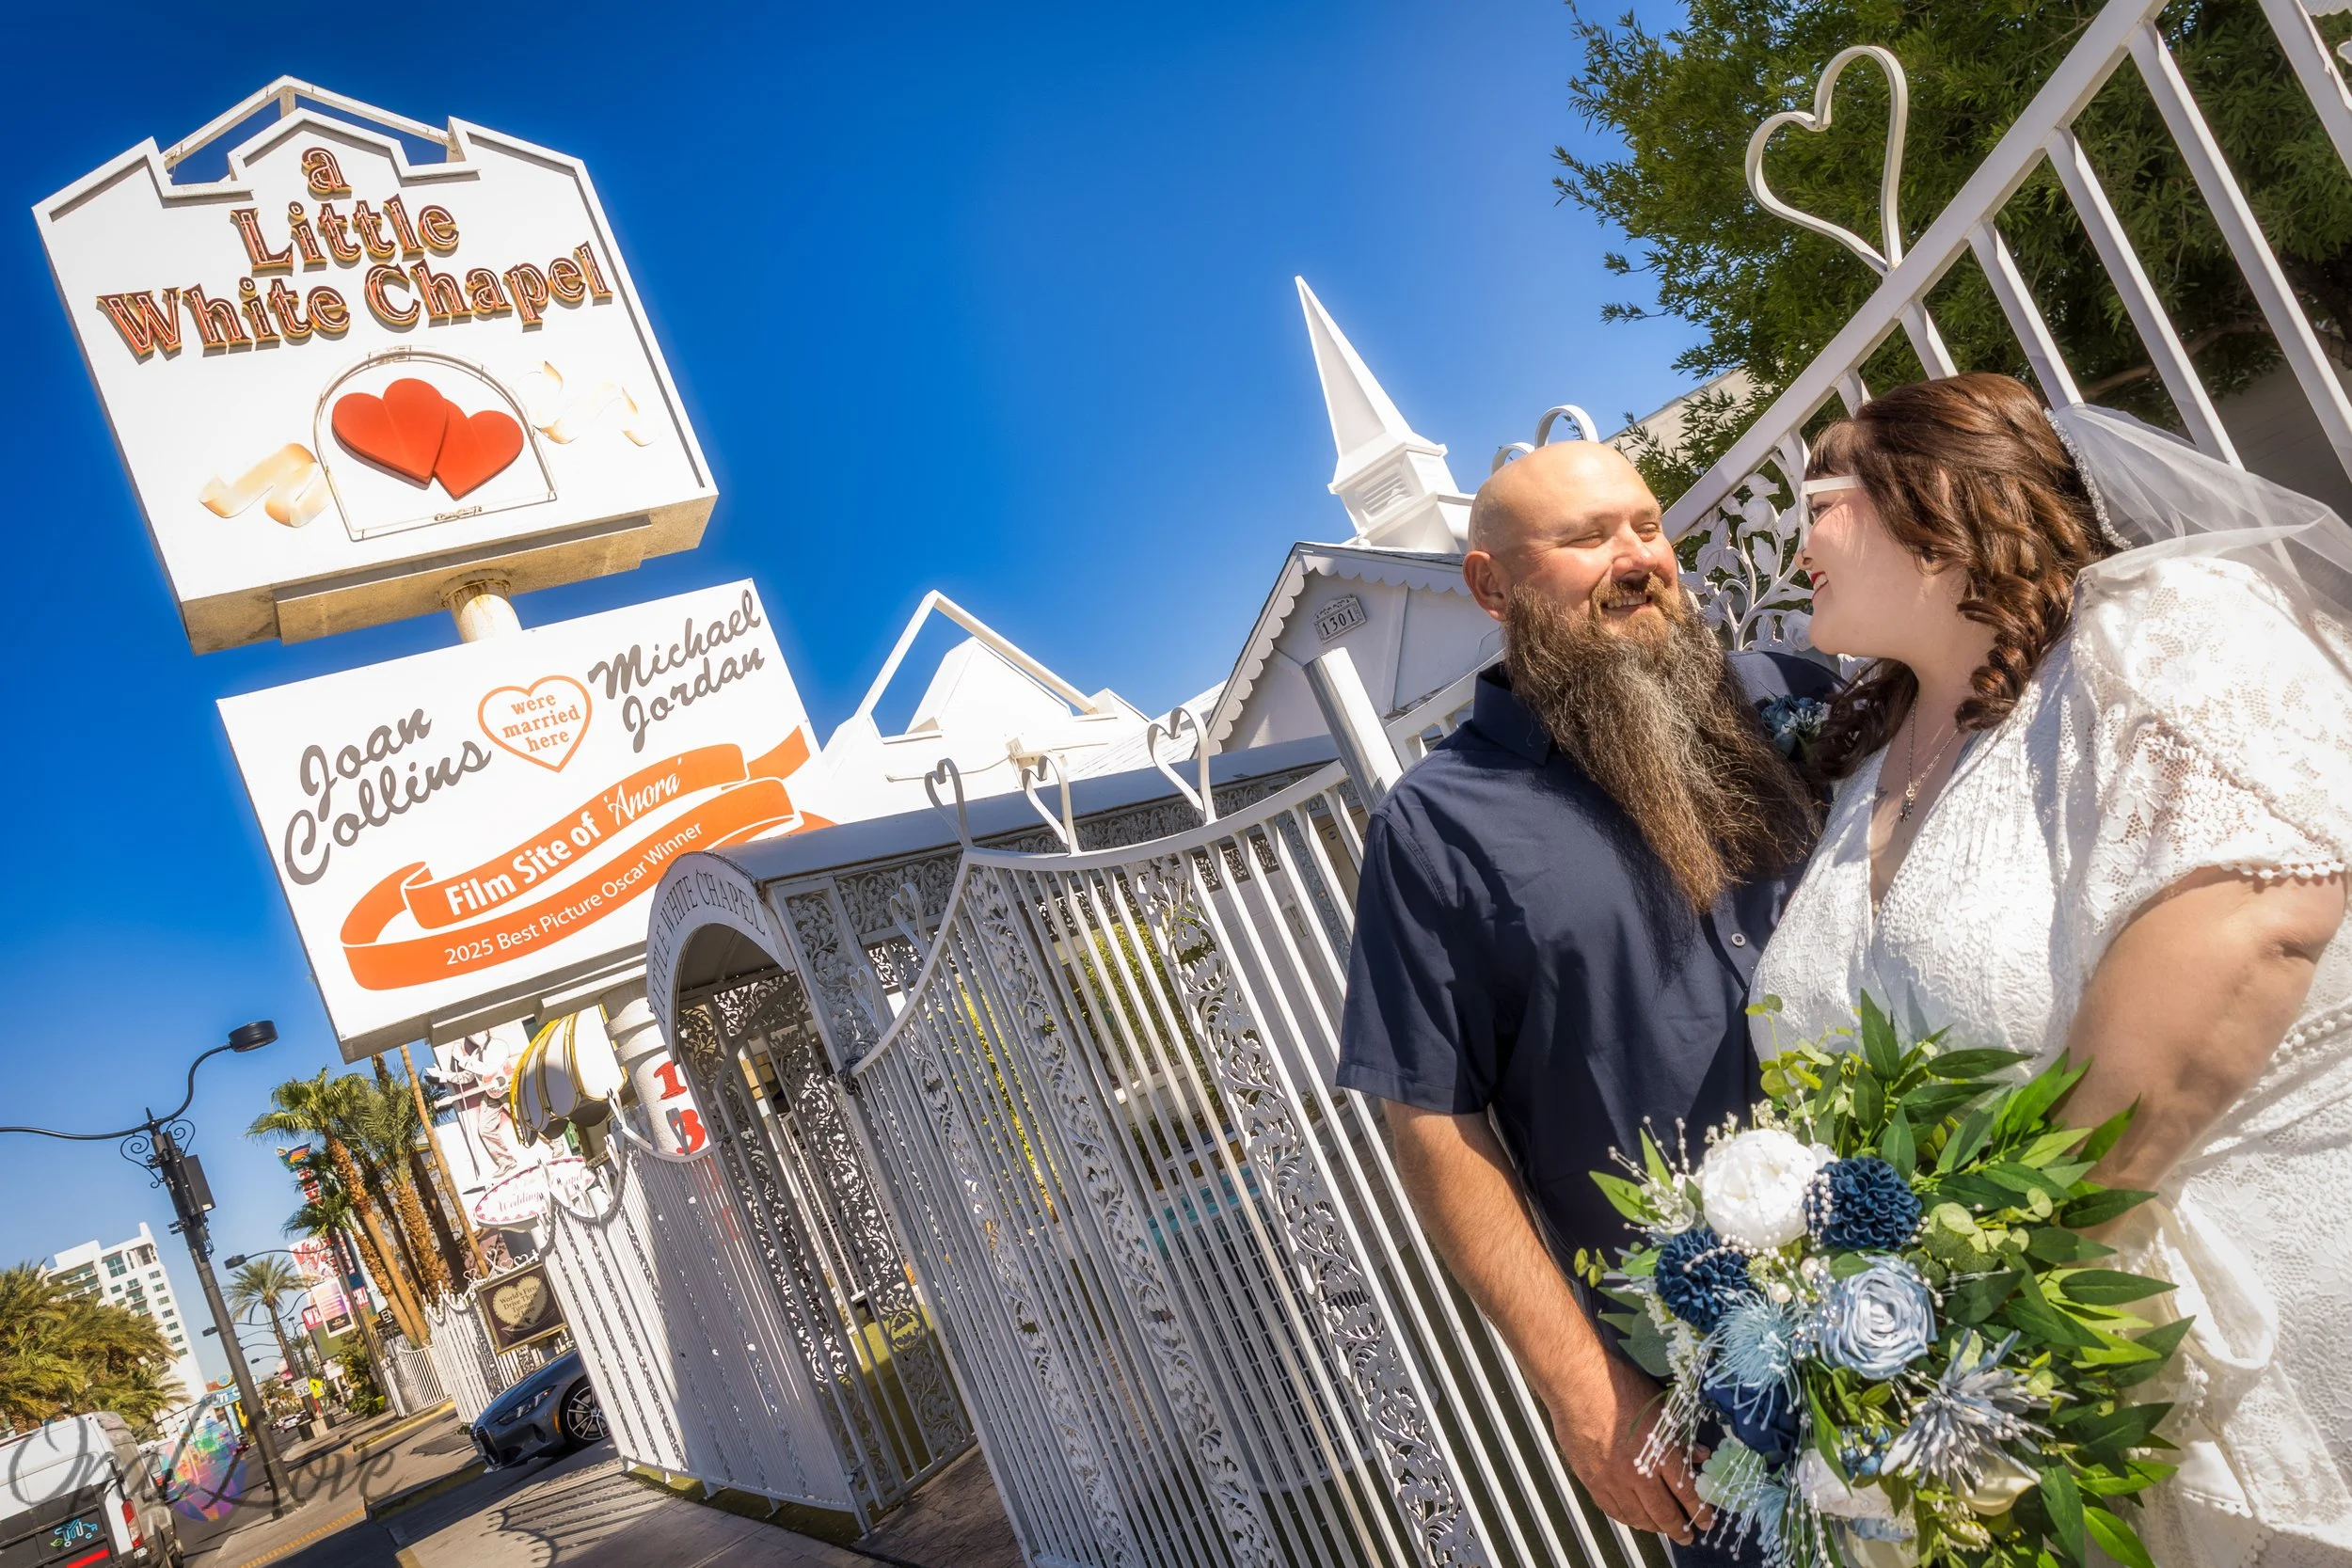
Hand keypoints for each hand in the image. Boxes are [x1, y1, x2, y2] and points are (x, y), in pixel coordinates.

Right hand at [1546, 1353, 1713, 1543]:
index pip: (1687, 1492)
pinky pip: (1612, 1509)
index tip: (1708, 1522)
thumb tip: (1701, 1456)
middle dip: (1679, 1528)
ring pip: (1637, 1516)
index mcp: (1661, 1453)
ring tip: (1662, 1530)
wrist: (1578, 1384)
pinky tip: (1633, 1519)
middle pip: (1663, 1512)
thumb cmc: (1621, 1387)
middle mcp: (1639, 1473)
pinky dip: (1626, 1518)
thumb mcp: (1661, 1407)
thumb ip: (1682, 1437)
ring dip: (1654, 1527)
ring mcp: (1613, 1480)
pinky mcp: (1591, 1480)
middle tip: (1688, 1536)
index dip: (1699, 1511)